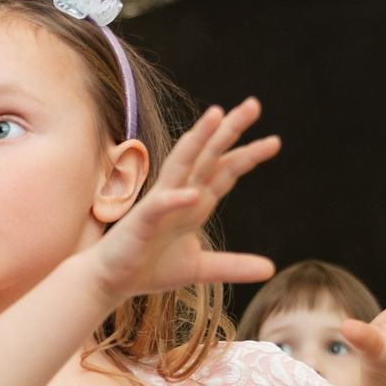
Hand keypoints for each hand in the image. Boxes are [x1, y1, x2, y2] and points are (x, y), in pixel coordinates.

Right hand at [80, 98, 284, 303]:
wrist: (111, 280)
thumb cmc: (151, 267)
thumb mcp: (201, 268)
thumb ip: (234, 265)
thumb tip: (271, 269)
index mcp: (195, 202)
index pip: (225, 170)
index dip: (248, 155)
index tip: (274, 141)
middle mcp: (179, 194)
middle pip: (208, 156)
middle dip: (229, 130)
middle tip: (253, 104)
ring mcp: (159, 203)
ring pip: (181, 164)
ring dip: (198, 140)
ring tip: (216, 115)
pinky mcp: (141, 221)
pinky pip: (160, 206)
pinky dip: (176, 199)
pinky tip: (195, 194)